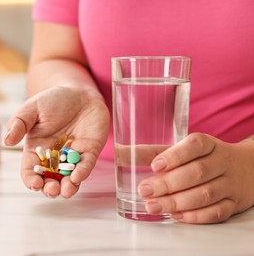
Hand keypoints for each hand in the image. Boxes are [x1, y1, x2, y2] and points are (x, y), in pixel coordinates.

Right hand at [4, 86, 109, 197]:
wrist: (78, 92)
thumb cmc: (53, 100)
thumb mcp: (32, 108)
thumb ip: (19, 123)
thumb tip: (7, 141)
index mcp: (37, 150)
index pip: (30, 171)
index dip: (31, 180)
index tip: (34, 183)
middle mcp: (54, 158)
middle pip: (50, 180)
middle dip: (50, 189)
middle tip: (52, 189)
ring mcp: (73, 157)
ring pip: (69, 179)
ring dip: (67, 188)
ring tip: (66, 191)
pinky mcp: (90, 152)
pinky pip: (86, 165)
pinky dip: (83, 172)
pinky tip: (78, 176)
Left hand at [138, 133, 253, 223]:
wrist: (247, 168)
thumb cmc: (204, 158)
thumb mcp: (183, 150)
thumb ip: (152, 152)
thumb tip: (119, 152)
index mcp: (208, 144)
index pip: (195, 146)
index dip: (175, 155)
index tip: (155, 165)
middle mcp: (221, 162)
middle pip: (197, 173)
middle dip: (168, 184)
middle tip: (145, 191)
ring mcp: (230, 183)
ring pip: (205, 194)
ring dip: (177, 202)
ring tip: (153, 206)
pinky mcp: (234, 203)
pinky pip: (217, 212)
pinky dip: (196, 216)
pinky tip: (176, 216)